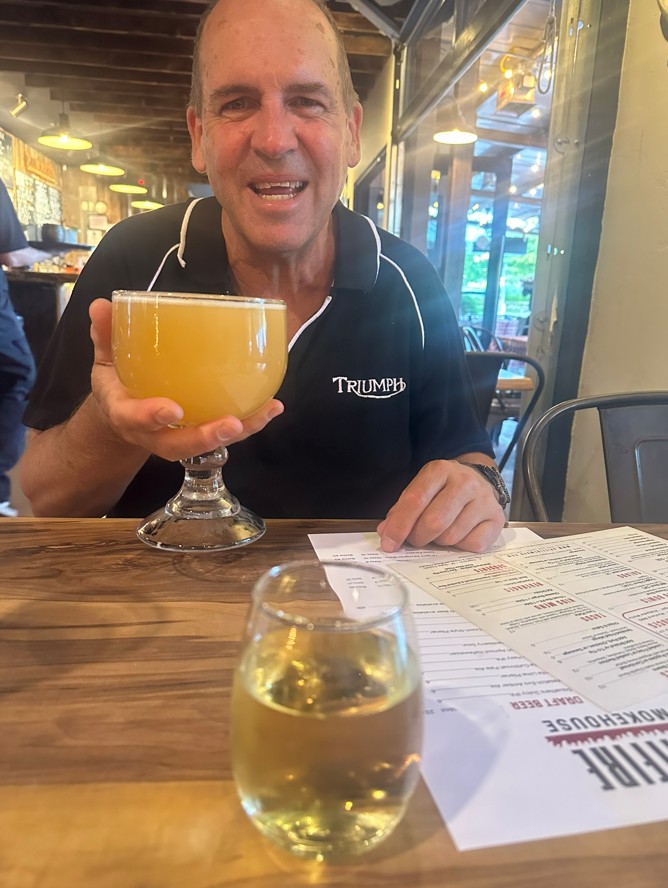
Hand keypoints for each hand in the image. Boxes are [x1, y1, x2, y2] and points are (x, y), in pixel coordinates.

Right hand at [89, 298, 283, 460]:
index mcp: (125, 413)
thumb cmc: (118, 383)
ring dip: (239, 432)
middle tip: (231, 424)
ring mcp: (178, 437)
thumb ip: (105, 335)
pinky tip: (273, 407)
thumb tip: (101, 305)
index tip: (173, 409)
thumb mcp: (104, 360)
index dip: (152, 416)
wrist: (123, 414)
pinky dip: (250, 422)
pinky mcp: (200, 432)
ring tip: (266, 412)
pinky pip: (225, 433)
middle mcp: (153, 434)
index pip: (134, 419)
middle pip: (178, 445)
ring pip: (208, 443)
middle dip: (205, 437)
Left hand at [377, 459, 505, 553]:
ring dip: (439, 542)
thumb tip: (386, 533)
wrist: (479, 481)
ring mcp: (484, 499)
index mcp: (440, 470)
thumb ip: (402, 510)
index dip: (399, 525)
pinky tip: (460, 535)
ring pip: (451, 536)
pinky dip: (460, 547)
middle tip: (416, 539)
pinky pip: (472, 544)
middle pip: (434, 522)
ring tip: (440, 533)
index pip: (415, 500)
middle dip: (418, 537)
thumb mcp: (421, 490)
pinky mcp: (497, 517)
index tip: (388, 544)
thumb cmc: (443, 491)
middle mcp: (464, 482)